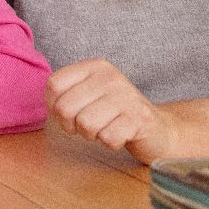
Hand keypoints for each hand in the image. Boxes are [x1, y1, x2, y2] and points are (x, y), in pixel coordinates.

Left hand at [45, 58, 183, 162]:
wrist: (158, 128)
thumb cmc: (114, 113)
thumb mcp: (89, 94)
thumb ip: (66, 93)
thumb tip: (50, 102)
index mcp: (95, 67)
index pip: (54, 84)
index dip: (54, 105)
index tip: (70, 112)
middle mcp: (110, 77)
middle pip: (65, 108)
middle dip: (72, 125)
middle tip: (88, 125)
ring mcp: (127, 97)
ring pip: (85, 124)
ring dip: (92, 135)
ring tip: (105, 128)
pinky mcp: (140, 119)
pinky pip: (107, 138)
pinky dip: (110, 142)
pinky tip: (120, 134)